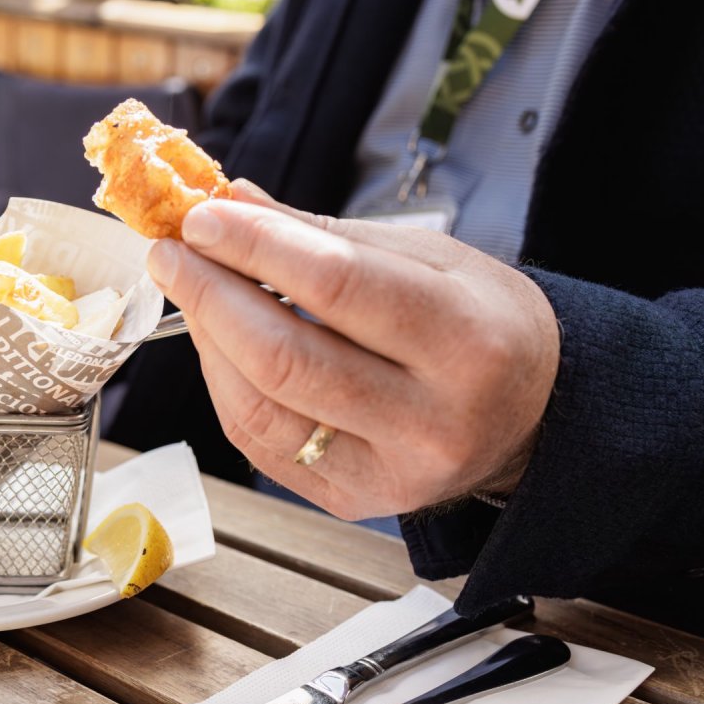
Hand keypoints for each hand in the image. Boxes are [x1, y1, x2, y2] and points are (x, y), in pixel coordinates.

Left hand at [146, 181, 560, 518]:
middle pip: (285, 358)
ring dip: (207, 340)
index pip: (339, 286)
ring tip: (189, 290)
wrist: (531, 415)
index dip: (257, 247)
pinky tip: (216, 343)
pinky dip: (224, 384)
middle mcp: (430, 422)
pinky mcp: (350, 500)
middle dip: (211, 296)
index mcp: (467, 343)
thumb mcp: (432, 259)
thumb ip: (326, 237)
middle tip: (172, 253)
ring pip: (259, 409)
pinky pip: (258, 442)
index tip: (203, 217)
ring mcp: (387, 475)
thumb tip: (233, 202)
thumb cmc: (481, 325)